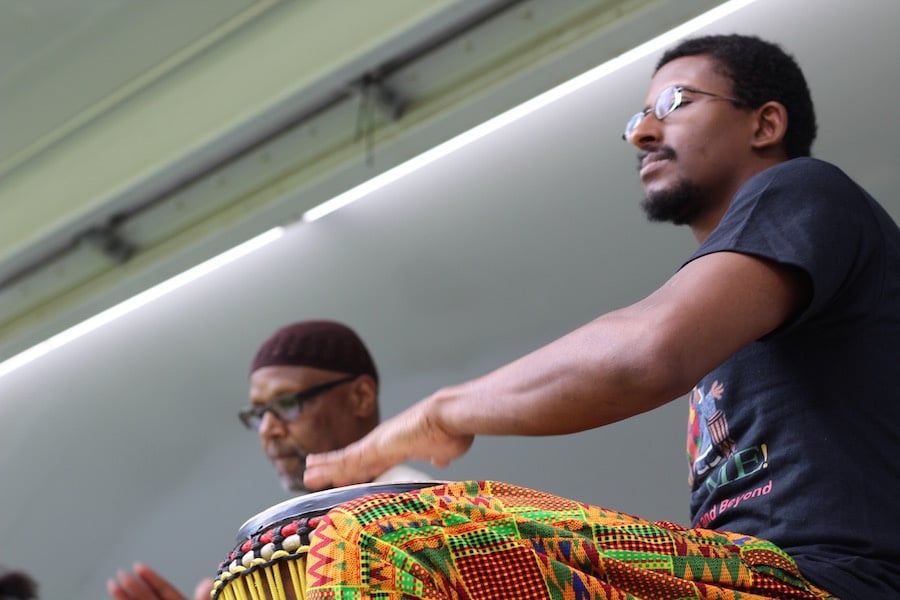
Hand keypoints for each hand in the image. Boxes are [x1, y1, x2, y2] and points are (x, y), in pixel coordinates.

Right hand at [106, 563, 197, 599]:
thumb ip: (203, 597)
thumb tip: (206, 582)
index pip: (165, 589)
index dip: (152, 578)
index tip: (138, 565)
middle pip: (148, 597)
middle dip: (134, 585)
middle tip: (120, 572)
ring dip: (124, 596)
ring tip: (111, 584)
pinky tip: (116, 597)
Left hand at [304, 395, 472, 489]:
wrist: (448, 417)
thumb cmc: (450, 430)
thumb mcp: (443, 449)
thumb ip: (438, 454)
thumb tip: (440, 459)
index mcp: (399, 446)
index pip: (374, 462)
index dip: (358, 471)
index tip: (346, 477)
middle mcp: (384, 444)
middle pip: (355, 461)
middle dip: (336, 470)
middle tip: (316, 476)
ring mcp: (377, 444)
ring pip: (345, 461)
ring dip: (326, 468)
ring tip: (308, 474)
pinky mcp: (373, 447)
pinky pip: (345, 460)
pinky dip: (328, 465)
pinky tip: (314, 469)